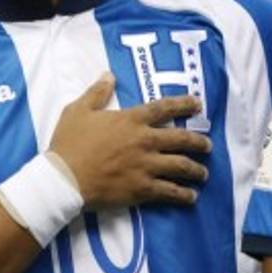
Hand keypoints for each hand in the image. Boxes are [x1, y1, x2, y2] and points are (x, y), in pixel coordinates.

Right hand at [48, 74, 211, 208]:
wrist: (64, 179)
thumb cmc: (69, 143)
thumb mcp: (78, 110)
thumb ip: (96, 92)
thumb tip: (109, 75)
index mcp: (130, 120)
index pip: (163, 108)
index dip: (183, 104)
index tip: (198, 103)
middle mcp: (144, 141)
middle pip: (181, 139)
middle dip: (198, 142)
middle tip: (207, 145)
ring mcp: (146, 166)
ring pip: (181, 166)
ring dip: (196, 169)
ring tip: (203, 173)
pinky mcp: (143, 189)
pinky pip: (170, 191)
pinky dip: (184, 194)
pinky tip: (191, 196)